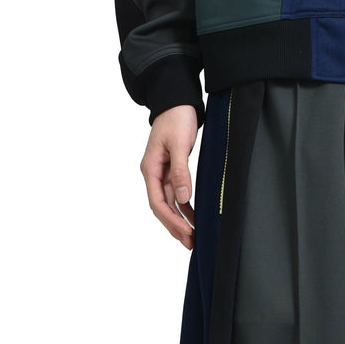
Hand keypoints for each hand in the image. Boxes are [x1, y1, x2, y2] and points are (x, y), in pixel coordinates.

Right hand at [139, 104, 198, 248]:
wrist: (177, 101)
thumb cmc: (176, 118)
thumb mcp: (179, 144)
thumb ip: (180, 172)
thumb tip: (182, 198)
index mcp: (150, 169)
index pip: (157, 202)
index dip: (171, 220)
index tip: (186, 231)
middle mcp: (153, 173)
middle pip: (161, 207)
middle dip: (174, 226)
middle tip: (190, 243)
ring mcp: (161, 173)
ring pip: (168, 203)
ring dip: (179, 220)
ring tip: (192, 237)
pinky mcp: (171, 170)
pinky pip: (175, 195)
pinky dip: (184, 207)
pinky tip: (194, 218)